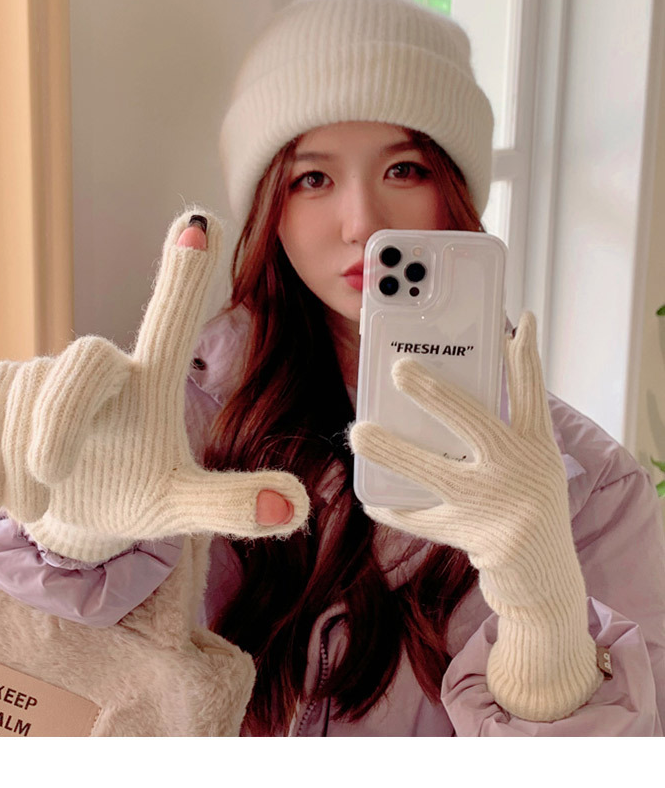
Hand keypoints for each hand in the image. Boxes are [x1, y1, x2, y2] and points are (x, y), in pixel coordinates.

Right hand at [0, 209, 309, 563]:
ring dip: (20, 461)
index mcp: (151, 383)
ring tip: (37, 499)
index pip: (172, 318)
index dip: (186, 274)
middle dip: (60, 419)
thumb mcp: (180, 506)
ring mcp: (46, 372)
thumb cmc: (132, 492)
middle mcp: (102, 366)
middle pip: (84, 358)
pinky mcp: (0, 385)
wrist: (66, 511)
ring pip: (22, 395)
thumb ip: (230, 504)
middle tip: (52, 475)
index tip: (202, 221)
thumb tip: (298, 510)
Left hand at [350, 312, 601, 720]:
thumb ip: (503, 429)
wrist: (546, 583)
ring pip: (436, 471)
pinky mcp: (478, 537)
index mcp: (535, 445)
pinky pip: (423, 519)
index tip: (520, 321)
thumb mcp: (529, 465)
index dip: (525, 356)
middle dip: (436, 394)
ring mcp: (497, 504)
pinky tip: (370, 497)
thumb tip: (451, 386)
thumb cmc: (524, 506)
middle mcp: (520, 469)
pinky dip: (395, 508)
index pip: (530, 392)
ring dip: (394, 450)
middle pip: (476, 422)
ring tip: (358, 432)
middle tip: (399, 369)